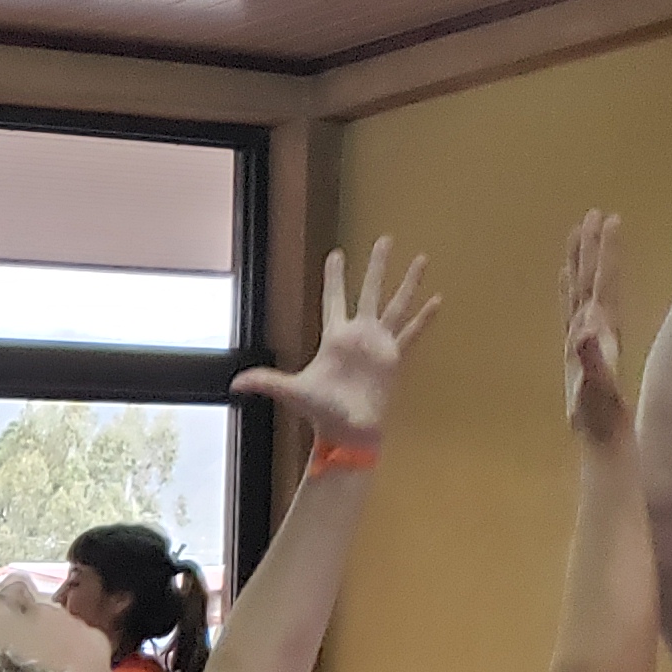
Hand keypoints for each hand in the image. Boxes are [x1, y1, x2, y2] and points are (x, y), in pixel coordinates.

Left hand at [232, 239, 438, 447]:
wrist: (348, 432)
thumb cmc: (321, 412)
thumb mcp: (292, 391)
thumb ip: (266, 381)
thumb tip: (234, 384)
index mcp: (335, 337)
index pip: (334, 298)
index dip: (335, 276)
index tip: (336, 253)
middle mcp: (359, 335)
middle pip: (370, 290)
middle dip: (377, 265)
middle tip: (385, 238)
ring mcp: (379, 344)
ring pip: (397, 304)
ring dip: (409, 282)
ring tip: (421, 257)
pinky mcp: (395, 358)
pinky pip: (412, 333)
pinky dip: (425, 318)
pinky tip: (437, 300)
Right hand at [561, 211, 630, 445]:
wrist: (602, 434)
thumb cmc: (597, 415)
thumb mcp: (594, 386)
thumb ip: (590, 358)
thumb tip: (584, 329)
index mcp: (600, 330)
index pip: (603, 282)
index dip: (605, 252)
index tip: (608, 220)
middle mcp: (596, 327)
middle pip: (593, 278)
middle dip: (593, 247)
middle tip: (593, 213)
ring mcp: (586, 335)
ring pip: (582, 288)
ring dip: (581, 262)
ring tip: (578, 233)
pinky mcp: (575, 346)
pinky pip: (571, 306)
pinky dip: (568, 288)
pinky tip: (565, 277)